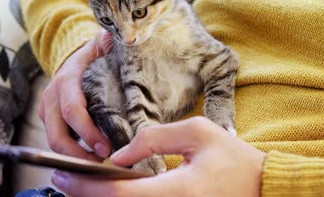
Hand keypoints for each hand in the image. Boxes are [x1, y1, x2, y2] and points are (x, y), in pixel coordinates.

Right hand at [39, 29, 112, 159]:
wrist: (77, 54)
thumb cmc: (96, 53)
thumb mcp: (105, 44)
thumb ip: (114, 42)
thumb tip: (130, 38)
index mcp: (67, 78)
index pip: (72, 109)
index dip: (88, 132)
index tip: (107, 147)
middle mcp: (53, 95)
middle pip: (57, 135)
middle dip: (78, 154)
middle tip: (103, 163)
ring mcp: (48, 109)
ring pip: (55, 141)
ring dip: (76, 157)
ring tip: (100, 163)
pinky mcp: (49, 119)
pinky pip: (58, 140)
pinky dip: (73, 152)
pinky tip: (92, 155)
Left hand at [51, 117, 265, 195]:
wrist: (262, 187)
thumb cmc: (233, 158)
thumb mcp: (196, 133)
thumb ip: (154, 138)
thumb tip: (120, 154)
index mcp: (176, 192)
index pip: (118, 193)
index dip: (84, 184)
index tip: (61, 172)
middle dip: (83, 196)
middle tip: (60, 178)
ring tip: (80, 184)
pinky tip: (110, 191)